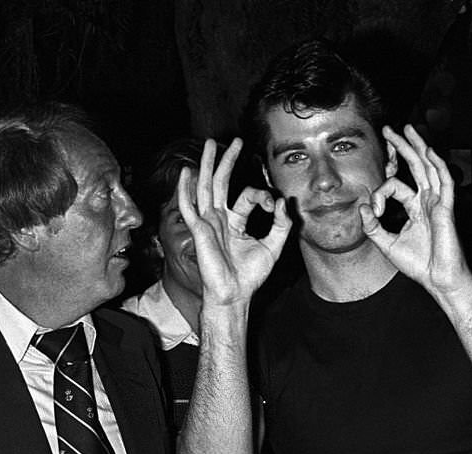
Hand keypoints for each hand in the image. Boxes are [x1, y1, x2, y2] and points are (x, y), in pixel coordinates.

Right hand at [178, 138, 291, 308]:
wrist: (235, 295)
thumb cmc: (250, 276)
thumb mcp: (274, 247)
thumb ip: (282, 225)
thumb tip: (285, 203)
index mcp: (234, 222)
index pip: (246, 196)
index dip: (262, 195)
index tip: (275, 204)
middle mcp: (219, 219)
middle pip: (220, 183)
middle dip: (226, 161)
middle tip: (233, 141)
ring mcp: (207, 224)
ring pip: (205, 188)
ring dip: (207, 165)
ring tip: (209, 144)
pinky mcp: (199, 232)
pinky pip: (190, 208)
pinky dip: (186, 190)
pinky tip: (186, 173)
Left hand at [359, 125, 470, 299]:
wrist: (439, 279)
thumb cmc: (419, 264)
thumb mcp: (387, 245)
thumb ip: (373, 227)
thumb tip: (362, 208)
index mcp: (415, 207)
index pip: (395, 186)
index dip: (379, 193)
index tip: (373, 209)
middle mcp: (427, 201)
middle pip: (414, 166)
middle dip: (402, 147)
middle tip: (389, 129)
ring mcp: (438, 202)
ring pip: (428, 167)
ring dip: (417, 147)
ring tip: (407, 129)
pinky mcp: (446, 209)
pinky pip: (443, 182)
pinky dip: (436, 165)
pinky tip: (428, 151)